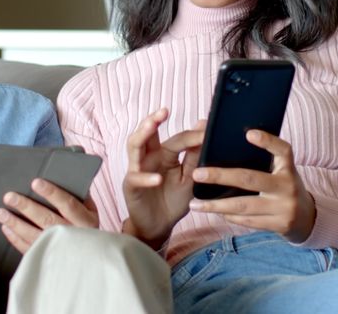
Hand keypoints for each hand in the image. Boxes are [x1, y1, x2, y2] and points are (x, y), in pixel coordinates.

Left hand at [0, 178, 98, 253]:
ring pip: (34, 235)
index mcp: (85, 221)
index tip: (36, 183)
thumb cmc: (87, 228)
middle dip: (26, 207)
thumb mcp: (91, 211)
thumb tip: (67, 177)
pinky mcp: (48, 258)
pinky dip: (16, 238)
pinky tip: (6, 228)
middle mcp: (72, 236)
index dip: (52, 193)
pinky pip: (29, 249)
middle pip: (47, 219)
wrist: (91, 258)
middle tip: (10, 197)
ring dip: (15, 223)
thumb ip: (80, 196)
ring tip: (0, 213)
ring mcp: (59, 249)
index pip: (68, 205)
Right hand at [121, 108, 205, 249]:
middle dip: (153, 120)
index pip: (176, 139)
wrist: (160, 226)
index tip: (206, 128)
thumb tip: (204, 127)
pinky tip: (157, 178)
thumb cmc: (172, 200)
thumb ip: (195, 156)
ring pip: (134, 147)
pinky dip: (146, 177)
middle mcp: (149, 158)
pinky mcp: (131, 187)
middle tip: (163, 111)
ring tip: (151, 126)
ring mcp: (138, 170)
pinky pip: (136, 178)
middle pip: (147, 133)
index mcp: (164, 154)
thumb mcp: (189, 178)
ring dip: (142, 135)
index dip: (191, 134)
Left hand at [188, 129, 316, 242]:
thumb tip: (227, 144)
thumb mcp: (281, 171)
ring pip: (244, 206)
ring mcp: (285, 208)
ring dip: (216, 205)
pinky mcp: (279, 225)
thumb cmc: (284, 186)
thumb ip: (264, 160)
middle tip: (198, 174)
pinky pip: (248, 221)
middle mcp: (288, 186)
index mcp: (289, 168)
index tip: (248, 133)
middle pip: (251, 179)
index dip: (268, 141)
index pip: (283, 150)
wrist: (307, 218)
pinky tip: (215, 212)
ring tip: (195, 204)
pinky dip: (229, 217)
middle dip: (221, 176)